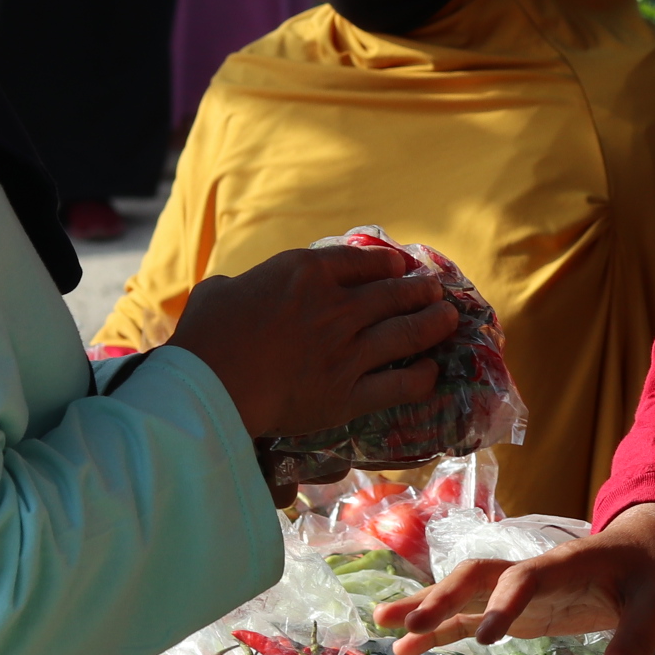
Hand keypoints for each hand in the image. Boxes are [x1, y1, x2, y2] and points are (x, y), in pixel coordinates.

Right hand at [164, 240, 456, 438]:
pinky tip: (432, 373)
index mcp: (305, 273)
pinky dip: (420, 377)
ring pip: (406, 332)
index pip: (361, 261)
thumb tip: (234, 290)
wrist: (211, 386)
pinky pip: (399, 384)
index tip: (399, 267)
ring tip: (448, 318)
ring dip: (433, 323)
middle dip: (420, 290)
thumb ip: (242, 286)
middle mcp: (336, 307)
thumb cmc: (206, 336)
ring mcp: (348, 351)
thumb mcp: (218, 291)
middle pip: (393, 293)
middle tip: (435, 290)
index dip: (387, 263)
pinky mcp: (350, 394)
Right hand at [375, 501, 654, 654]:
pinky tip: (406, 649)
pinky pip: (468, 617)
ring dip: (425, 607)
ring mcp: (518, 589)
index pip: (528, 576)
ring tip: (383, 628)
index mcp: (568, 563)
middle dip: (443, 597)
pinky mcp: (514, 608)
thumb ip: (639, 637)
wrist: (646, 546)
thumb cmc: (653, 569)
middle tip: (411, 625)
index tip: (488, 637)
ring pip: (463, 591)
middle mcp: (532, 571)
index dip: (505, 602)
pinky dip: (438, 632)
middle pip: (478, 575)